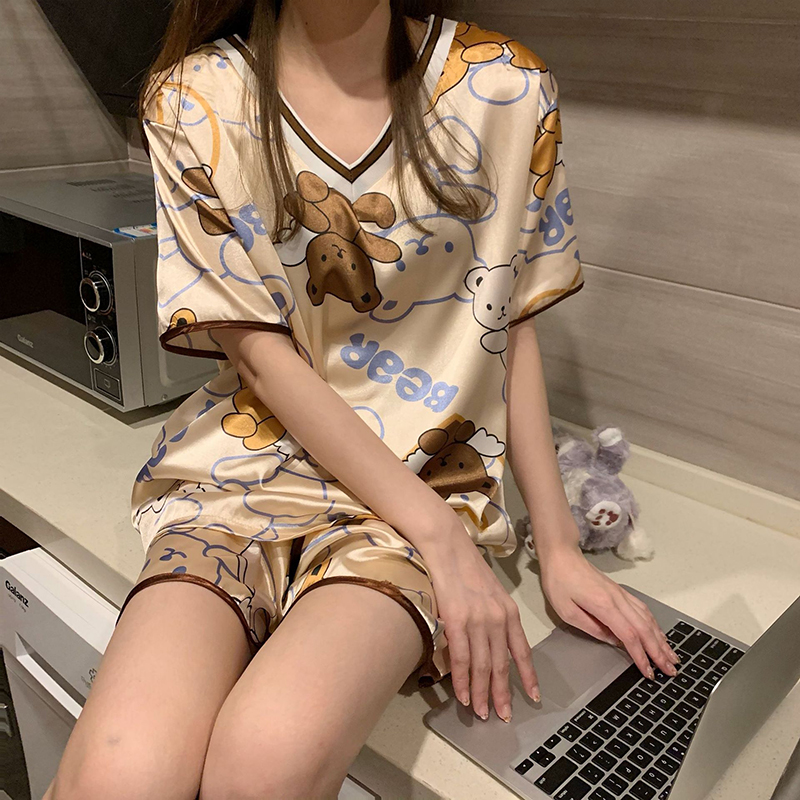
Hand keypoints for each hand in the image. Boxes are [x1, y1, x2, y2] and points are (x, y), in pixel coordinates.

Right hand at [422, 525, 539, 722]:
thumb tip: (489, 644)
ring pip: (483, 667)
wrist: (448, 546)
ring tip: (481, 713)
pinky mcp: (457, 620)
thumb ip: (494, 617)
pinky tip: (462, 695)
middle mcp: (498, 619)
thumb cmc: (466, 567)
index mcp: (509, 612)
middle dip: (502, 694)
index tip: (532, 696)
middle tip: (503, 716)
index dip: (527, 676)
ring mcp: (478, 620)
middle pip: (502, 665)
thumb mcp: (490, 593)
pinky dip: (462, 680)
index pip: (522, 650)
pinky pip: (462, 659)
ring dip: (481, 694)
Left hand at [539, 542, 679, 678]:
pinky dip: (654, 624)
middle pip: (644, 629)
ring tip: (671, 656)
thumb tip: (613, 641)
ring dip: (661, 639)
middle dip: (659, 652)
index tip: (649, 672)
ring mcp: (621, 594)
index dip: (640, 656)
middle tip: (670, 670)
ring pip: (648, 619)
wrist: (562, 556)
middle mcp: (618, 599)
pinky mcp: (620, 591)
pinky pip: (643, 609)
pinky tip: (659, 633)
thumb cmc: (559, 582)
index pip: (629, 635)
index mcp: (604, 605)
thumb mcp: (566, 611)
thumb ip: (590, 628)